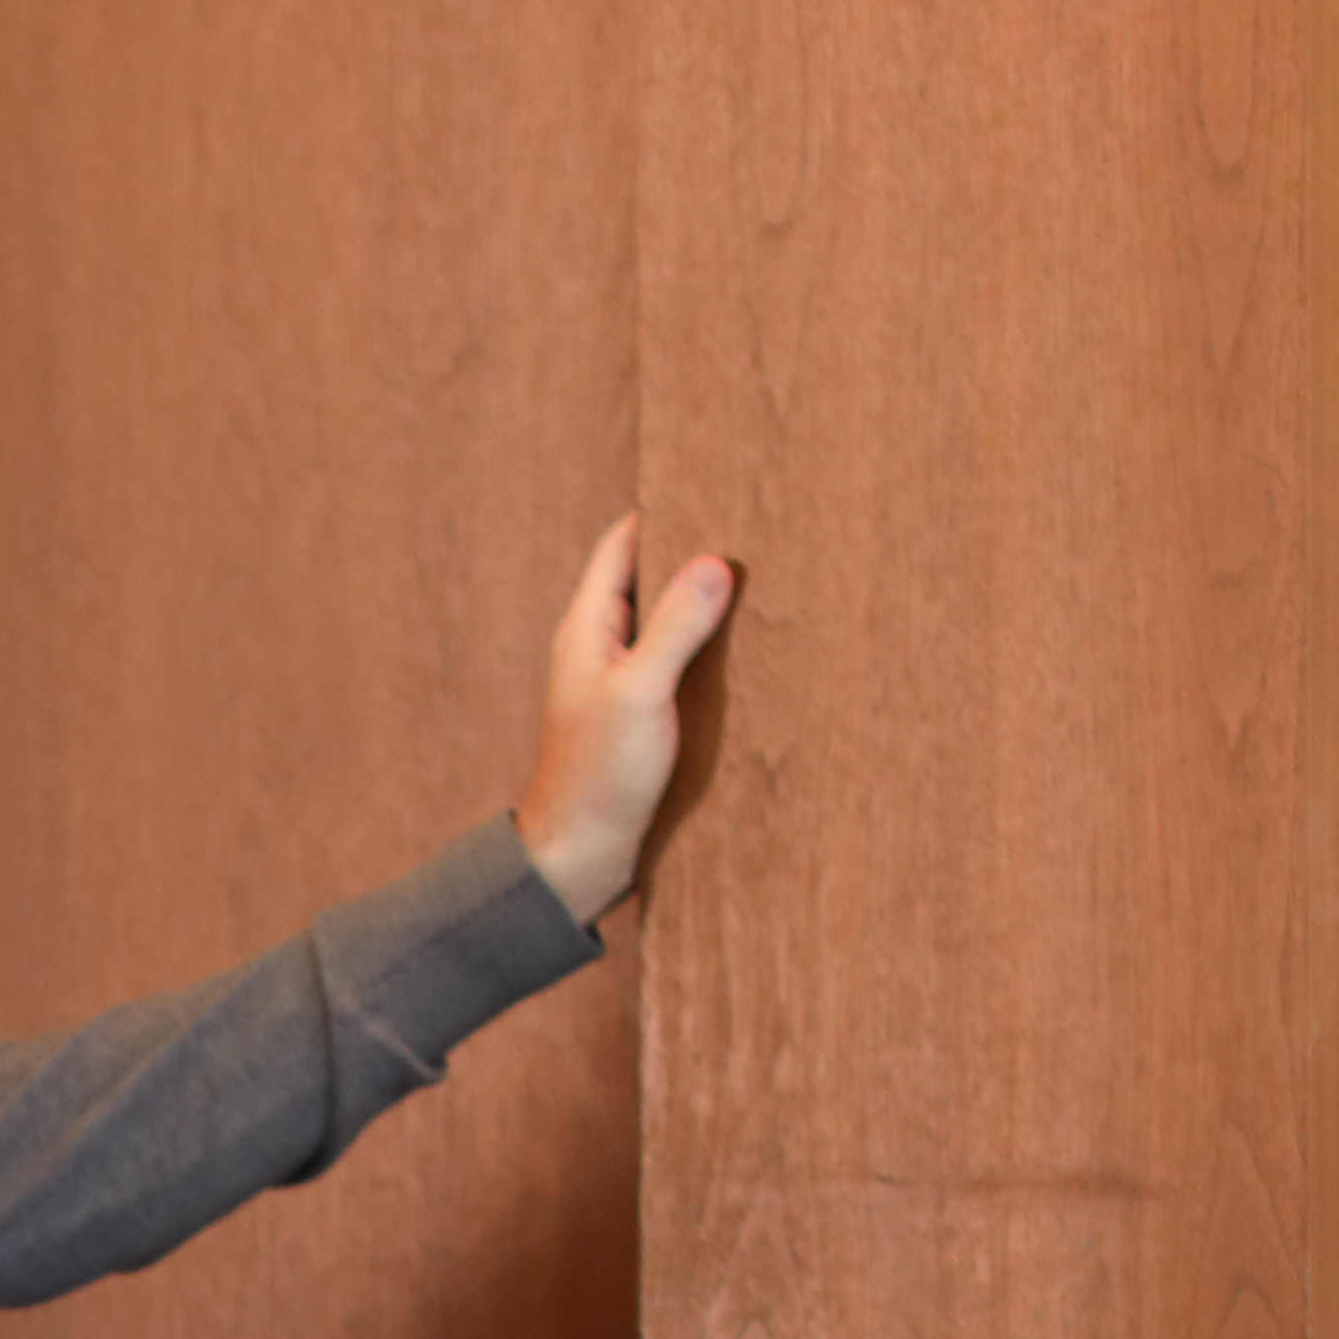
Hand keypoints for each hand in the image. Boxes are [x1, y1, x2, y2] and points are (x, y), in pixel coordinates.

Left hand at [510, 514, 737, 927]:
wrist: (577, 857)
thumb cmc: (598, 776)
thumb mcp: (642, 692)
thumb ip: (676, 626)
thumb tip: (714, 562)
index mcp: (587, 627)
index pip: (622, 543)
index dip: (664, 510)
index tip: (712, 481)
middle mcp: (599, 647)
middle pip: (647, 577)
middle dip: (691, 550)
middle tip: (751, 522)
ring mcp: (618, 682)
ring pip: (664, 621)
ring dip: (702, 601)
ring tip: (760, 573)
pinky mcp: (638, 717)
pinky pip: (675, 662)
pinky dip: (705, 646)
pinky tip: (746, 646)